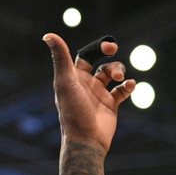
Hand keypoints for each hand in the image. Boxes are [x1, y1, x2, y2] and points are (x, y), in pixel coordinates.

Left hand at [43, 33, 135, 154]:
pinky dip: (128, 85)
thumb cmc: (73, 111)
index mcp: (73, 78)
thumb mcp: (65, 82)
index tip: (108, 46)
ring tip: (119, 78)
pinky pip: (123, 90)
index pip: (86, 55)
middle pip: (101, 62)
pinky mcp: (111, 105)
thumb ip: (59, 58)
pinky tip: (128, 86)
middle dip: (110, 55)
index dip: (97, 46)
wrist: (86, 140)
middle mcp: (86, 84)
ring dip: (119, 70)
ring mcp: (99, 94)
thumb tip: (47, 34)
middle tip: (113, 50)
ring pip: (113, 74)